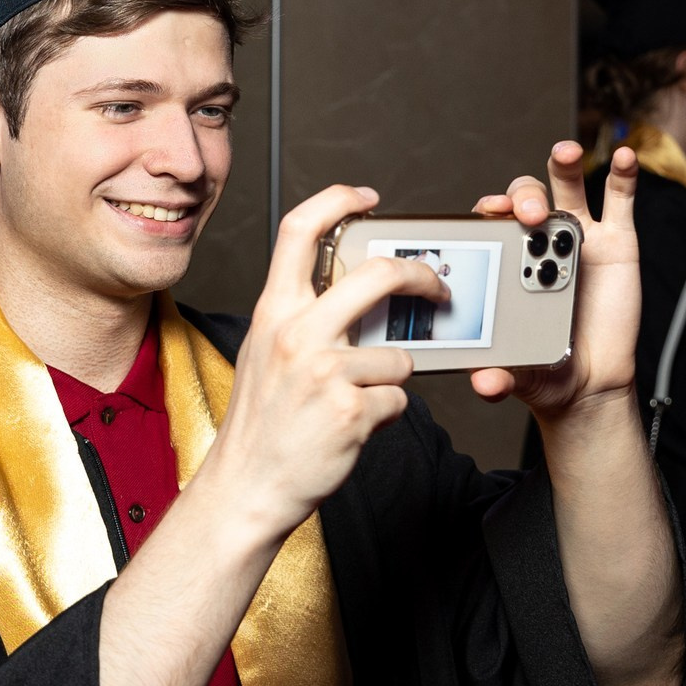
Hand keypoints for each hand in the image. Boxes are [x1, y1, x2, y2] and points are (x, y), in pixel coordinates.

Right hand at [205, 185, 442, 539]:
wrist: (247, 487)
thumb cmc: (261, 424)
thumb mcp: (263, 352)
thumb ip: (299, 316)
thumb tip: (355, 292)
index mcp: (273, 312)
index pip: (300, 229)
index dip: (337, 200)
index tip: (367, 199)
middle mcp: (297, 333)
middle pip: (379, 275)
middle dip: (422, 277)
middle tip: (438, 289)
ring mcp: (325, 371)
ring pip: (399, 354)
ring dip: (390, 381)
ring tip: (356, 402)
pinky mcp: (352, 410)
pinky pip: (399, 398)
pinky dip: (385, 415)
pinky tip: (354, 427)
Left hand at [469, 141, 638, 419]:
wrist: (591, 382)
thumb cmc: (546, 370)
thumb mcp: (519, 375)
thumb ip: (501, 377)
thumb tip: (485, 385)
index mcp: (506, 262)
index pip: (490, 224)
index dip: (488, 211)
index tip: (490, 213)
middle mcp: (538, 242)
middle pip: (526, 199)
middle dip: (524, 197)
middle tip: (529, 215)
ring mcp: (578, 236)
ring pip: (568, 187)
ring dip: (565, 164)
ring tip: (566, 153)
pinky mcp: (617, 241)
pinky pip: (620, 199)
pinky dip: (624, 174)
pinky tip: (625, 157)